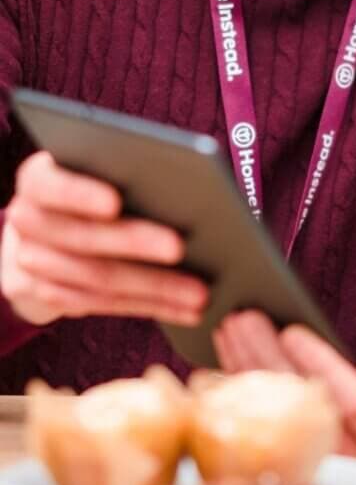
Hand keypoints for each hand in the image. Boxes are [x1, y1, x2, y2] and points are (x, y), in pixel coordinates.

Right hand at [1, 150, 208, 326]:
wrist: (42, 232)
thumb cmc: (90, 190)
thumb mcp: (95, 174)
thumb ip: (123, 174)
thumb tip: (184, 187)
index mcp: (38, 180)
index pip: (50, 184)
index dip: (80, 194)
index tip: (114, 203)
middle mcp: (27, 220)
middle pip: (83, 237)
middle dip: (135, 244)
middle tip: (180, 248)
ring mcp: (29, 262)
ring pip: (97, 280)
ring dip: (154, 288)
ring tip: (199, 292)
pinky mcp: (44, 295)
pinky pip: (102, 305)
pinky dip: (150, 307)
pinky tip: (186, 309)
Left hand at [213, 310, 355, 465]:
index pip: (352, 403)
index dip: (320, 365)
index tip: (293, 331)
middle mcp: (346, 460)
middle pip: (299, 406)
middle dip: (268, 358)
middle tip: (245, 318)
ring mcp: (313, 460)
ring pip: (271, 412)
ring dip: (246, 366)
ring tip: (230, 325)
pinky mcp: (286, 453)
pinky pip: (256, 418)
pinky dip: (238, 382)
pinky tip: (225, 353)